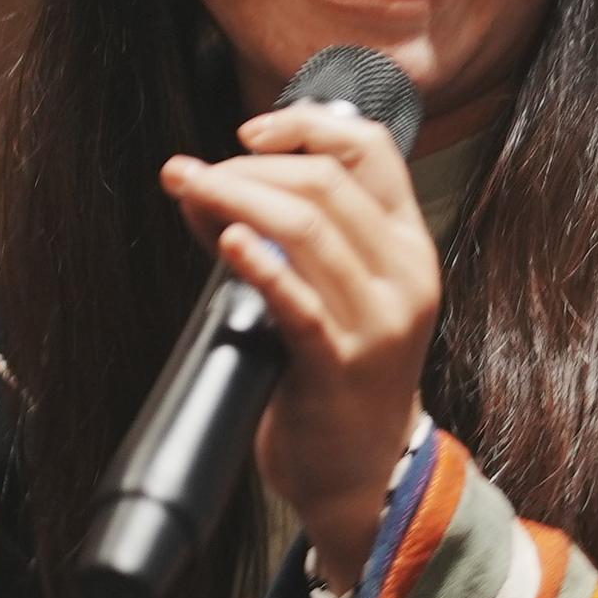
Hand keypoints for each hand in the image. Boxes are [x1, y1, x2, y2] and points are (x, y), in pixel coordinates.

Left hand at [160, 100, 441, 590]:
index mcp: (409, 244)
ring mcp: (379, 322)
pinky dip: (258, 264)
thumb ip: (280, 235)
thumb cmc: (336, 373)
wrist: (360, 471)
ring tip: (189, 191)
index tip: (247, 133)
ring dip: (236, 199)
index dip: (305, 126)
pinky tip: (225, 242)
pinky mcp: (340, 366)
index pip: (372, 150)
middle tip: (192, 175)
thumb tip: (200, 183)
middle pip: (325, 184)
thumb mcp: (330, 292)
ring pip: (309, 228)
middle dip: (248, 168)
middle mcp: (406, 274)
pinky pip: (298, 301)